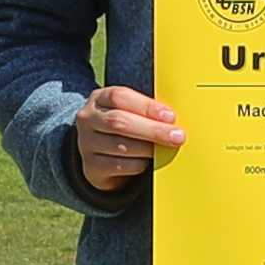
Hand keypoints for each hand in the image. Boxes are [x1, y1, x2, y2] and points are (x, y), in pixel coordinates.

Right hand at [68, 85, 185, 199]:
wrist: (98, 153)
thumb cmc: (123, 127)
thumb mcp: (129, 111)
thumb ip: (146, 111)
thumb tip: (174, 119)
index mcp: (99, 98)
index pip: (120, 97)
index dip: (146, 106)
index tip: (170, 116)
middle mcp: (88, 119)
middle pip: (119, 122)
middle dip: (152, 130)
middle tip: (177, 136)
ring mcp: (87, 144)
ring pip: (121, 146)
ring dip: (148, 149)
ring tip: (166, 149)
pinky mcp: (91, 167)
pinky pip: (120, 166)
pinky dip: (139, 164)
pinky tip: (148, 162)